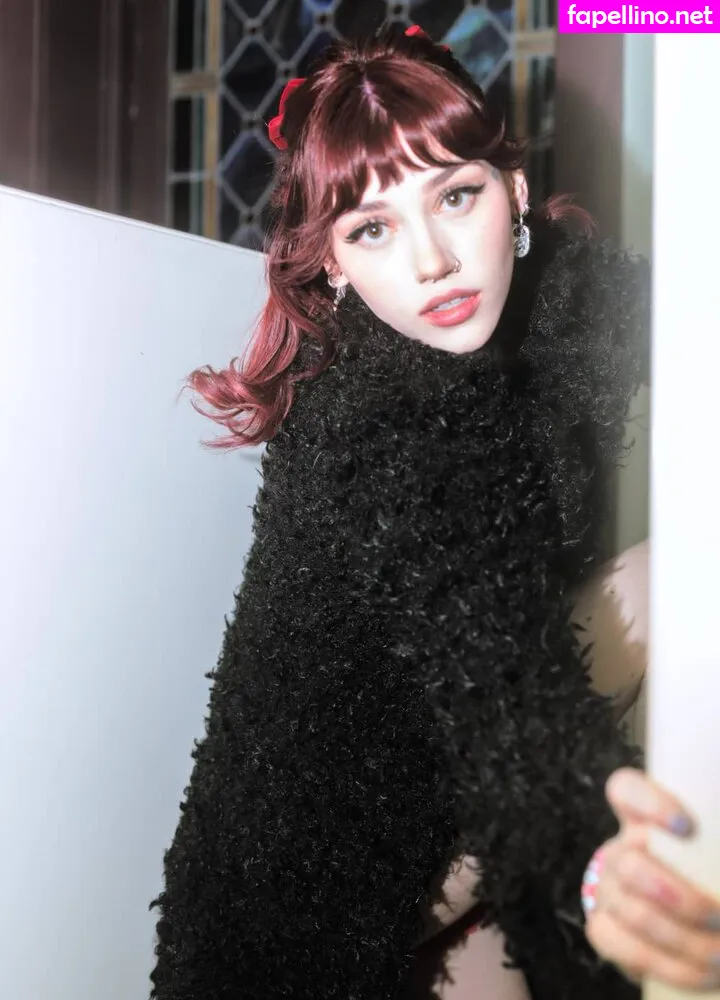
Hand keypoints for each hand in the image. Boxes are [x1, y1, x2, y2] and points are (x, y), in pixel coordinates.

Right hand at [584, 767, 719, 989]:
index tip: (688, 828)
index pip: (625, 789)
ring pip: (634, 914)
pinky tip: (705, 973)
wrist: (663, 909)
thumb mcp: (707, 851)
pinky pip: (628, 950)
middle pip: (630, 866)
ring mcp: (606, 890)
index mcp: (641, 815)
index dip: (650, 804)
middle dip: (681, 900)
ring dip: (687, 941)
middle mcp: (618, 849)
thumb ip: (716, 848)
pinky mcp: (603, 930)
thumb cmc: (700, 871)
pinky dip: (673, 967)